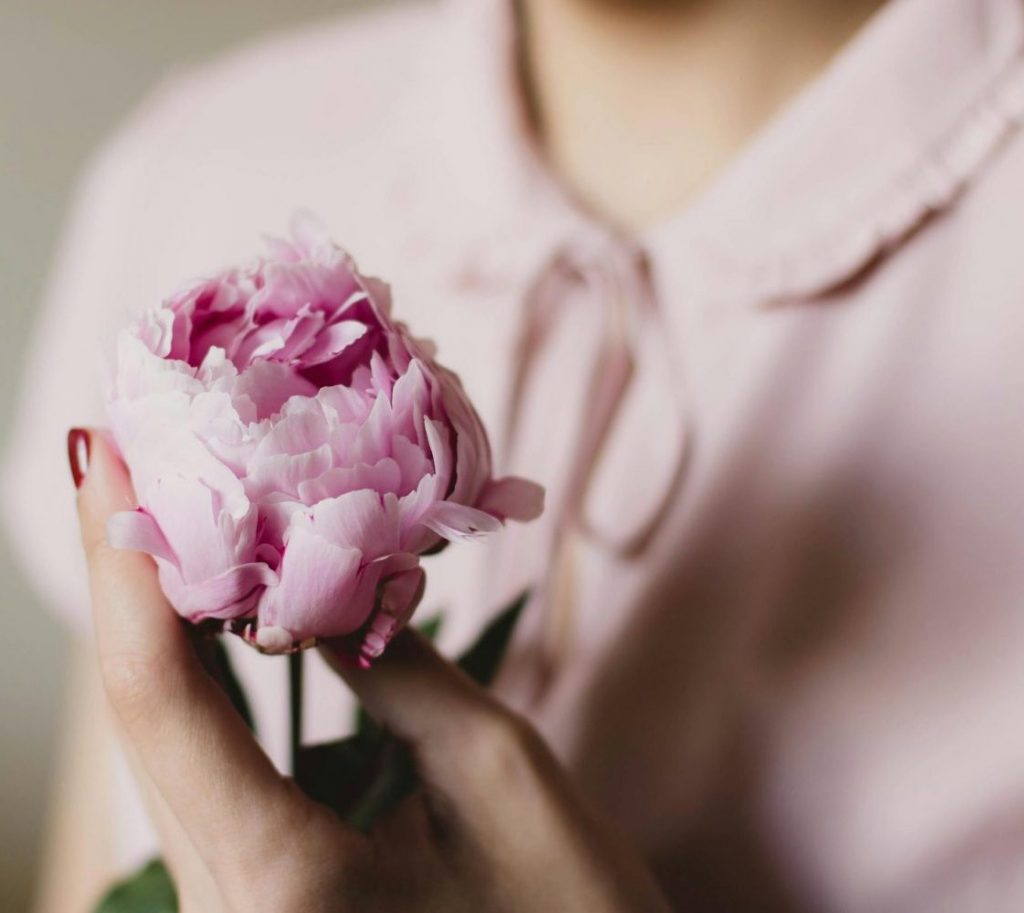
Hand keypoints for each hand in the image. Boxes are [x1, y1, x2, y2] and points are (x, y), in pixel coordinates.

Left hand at [72, 429, 671, 912]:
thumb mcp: (495, 768)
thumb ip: (397, 667)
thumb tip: (327, 574)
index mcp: (283, 885)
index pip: (163, 699)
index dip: (130, 563)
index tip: (112, 454)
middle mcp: (225, 908)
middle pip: (144, 717)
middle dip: (131, 576)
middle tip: (129, 456)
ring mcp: (232, 909)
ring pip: (164, 744)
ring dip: (158, 621)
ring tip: (165, 509)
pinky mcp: (257, 898)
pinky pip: (205, 773)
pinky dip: (200, 679)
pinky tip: (208, 609)